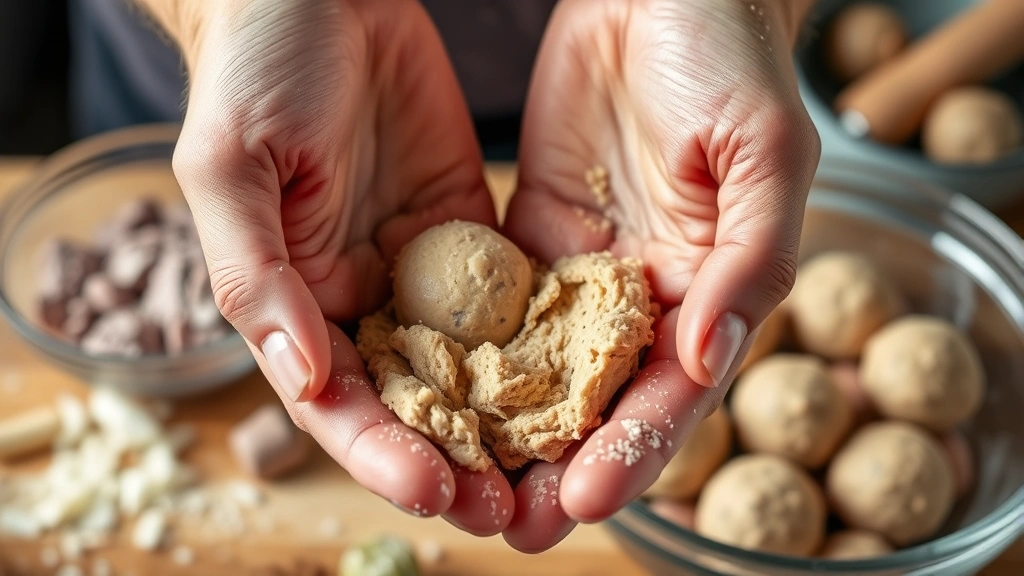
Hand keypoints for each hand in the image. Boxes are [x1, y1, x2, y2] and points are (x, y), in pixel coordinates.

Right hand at [167, 0, 512, 533]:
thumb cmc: (256, 71)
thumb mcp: (234, 170)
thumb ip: (259, 277)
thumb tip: (300, 377)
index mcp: (295, 301)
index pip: (337, 400)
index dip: (381, 453)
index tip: (436, 491)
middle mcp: (361, 298)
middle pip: (411, 403)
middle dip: (457, 463)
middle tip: (512, 515)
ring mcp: (421, 269)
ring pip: (468, 368)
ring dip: (507, 427)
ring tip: (557, 474)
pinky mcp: (471, 231)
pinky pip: (510, 297)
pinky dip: (540, 346)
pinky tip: (581, 383)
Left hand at [502, 0, 819, 550]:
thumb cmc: (729, 57)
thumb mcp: (763, 151)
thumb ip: (750, 260)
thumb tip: (706, 357)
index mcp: (710, 290)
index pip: (674, 392)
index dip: (634, 450)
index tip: (586, 499)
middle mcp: (644, 296)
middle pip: (601, 402)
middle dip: (560, 468)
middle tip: (513, 526)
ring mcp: (581, 273)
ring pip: (542, 373)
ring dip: (506, 435)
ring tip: (463, 488)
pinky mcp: (530, 239)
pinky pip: (497, 309)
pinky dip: (469, 359)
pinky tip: (434, 401)